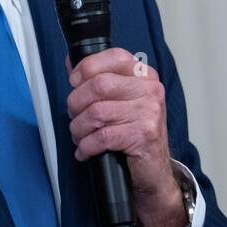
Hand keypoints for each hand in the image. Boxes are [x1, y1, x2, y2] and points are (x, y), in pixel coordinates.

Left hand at [64, 47, 186, 226]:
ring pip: (96, 112)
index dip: (87, 67)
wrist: (154, 170)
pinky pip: (102, 136)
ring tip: (80, 136)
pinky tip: (86, 150)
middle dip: (76, 103)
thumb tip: (72, 62)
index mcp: (144, 76)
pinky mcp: (143, 135)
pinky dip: (86, 146)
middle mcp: (150, 90)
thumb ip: (98, 79)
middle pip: (99, 85)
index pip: (114, 56)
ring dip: (79, 128)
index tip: (74, 81)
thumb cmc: (135, 133)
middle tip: (75, 116)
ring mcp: (149, 112)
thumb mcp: (122, 101)